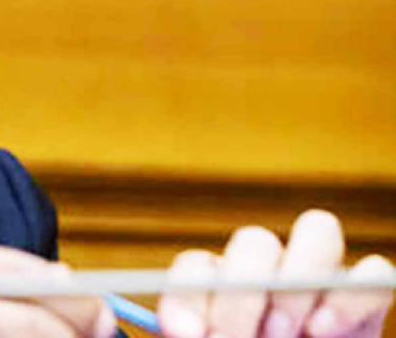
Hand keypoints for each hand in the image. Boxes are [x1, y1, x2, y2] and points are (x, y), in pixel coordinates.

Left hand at [157, 210, 394, 337]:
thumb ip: (199, 333)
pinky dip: (350, 297)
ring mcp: (318, 278)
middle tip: (249, 336)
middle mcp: (266, 271)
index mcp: (218, 287)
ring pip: (317, 231)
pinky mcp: (363, 297)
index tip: (189, 334)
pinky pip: (371, 273)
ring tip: (286, 332)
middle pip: (255, 242)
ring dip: (299, 279)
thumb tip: (187, 331)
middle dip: (247, 291)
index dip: (191, 293)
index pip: (197, 267)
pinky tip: (323, 330)